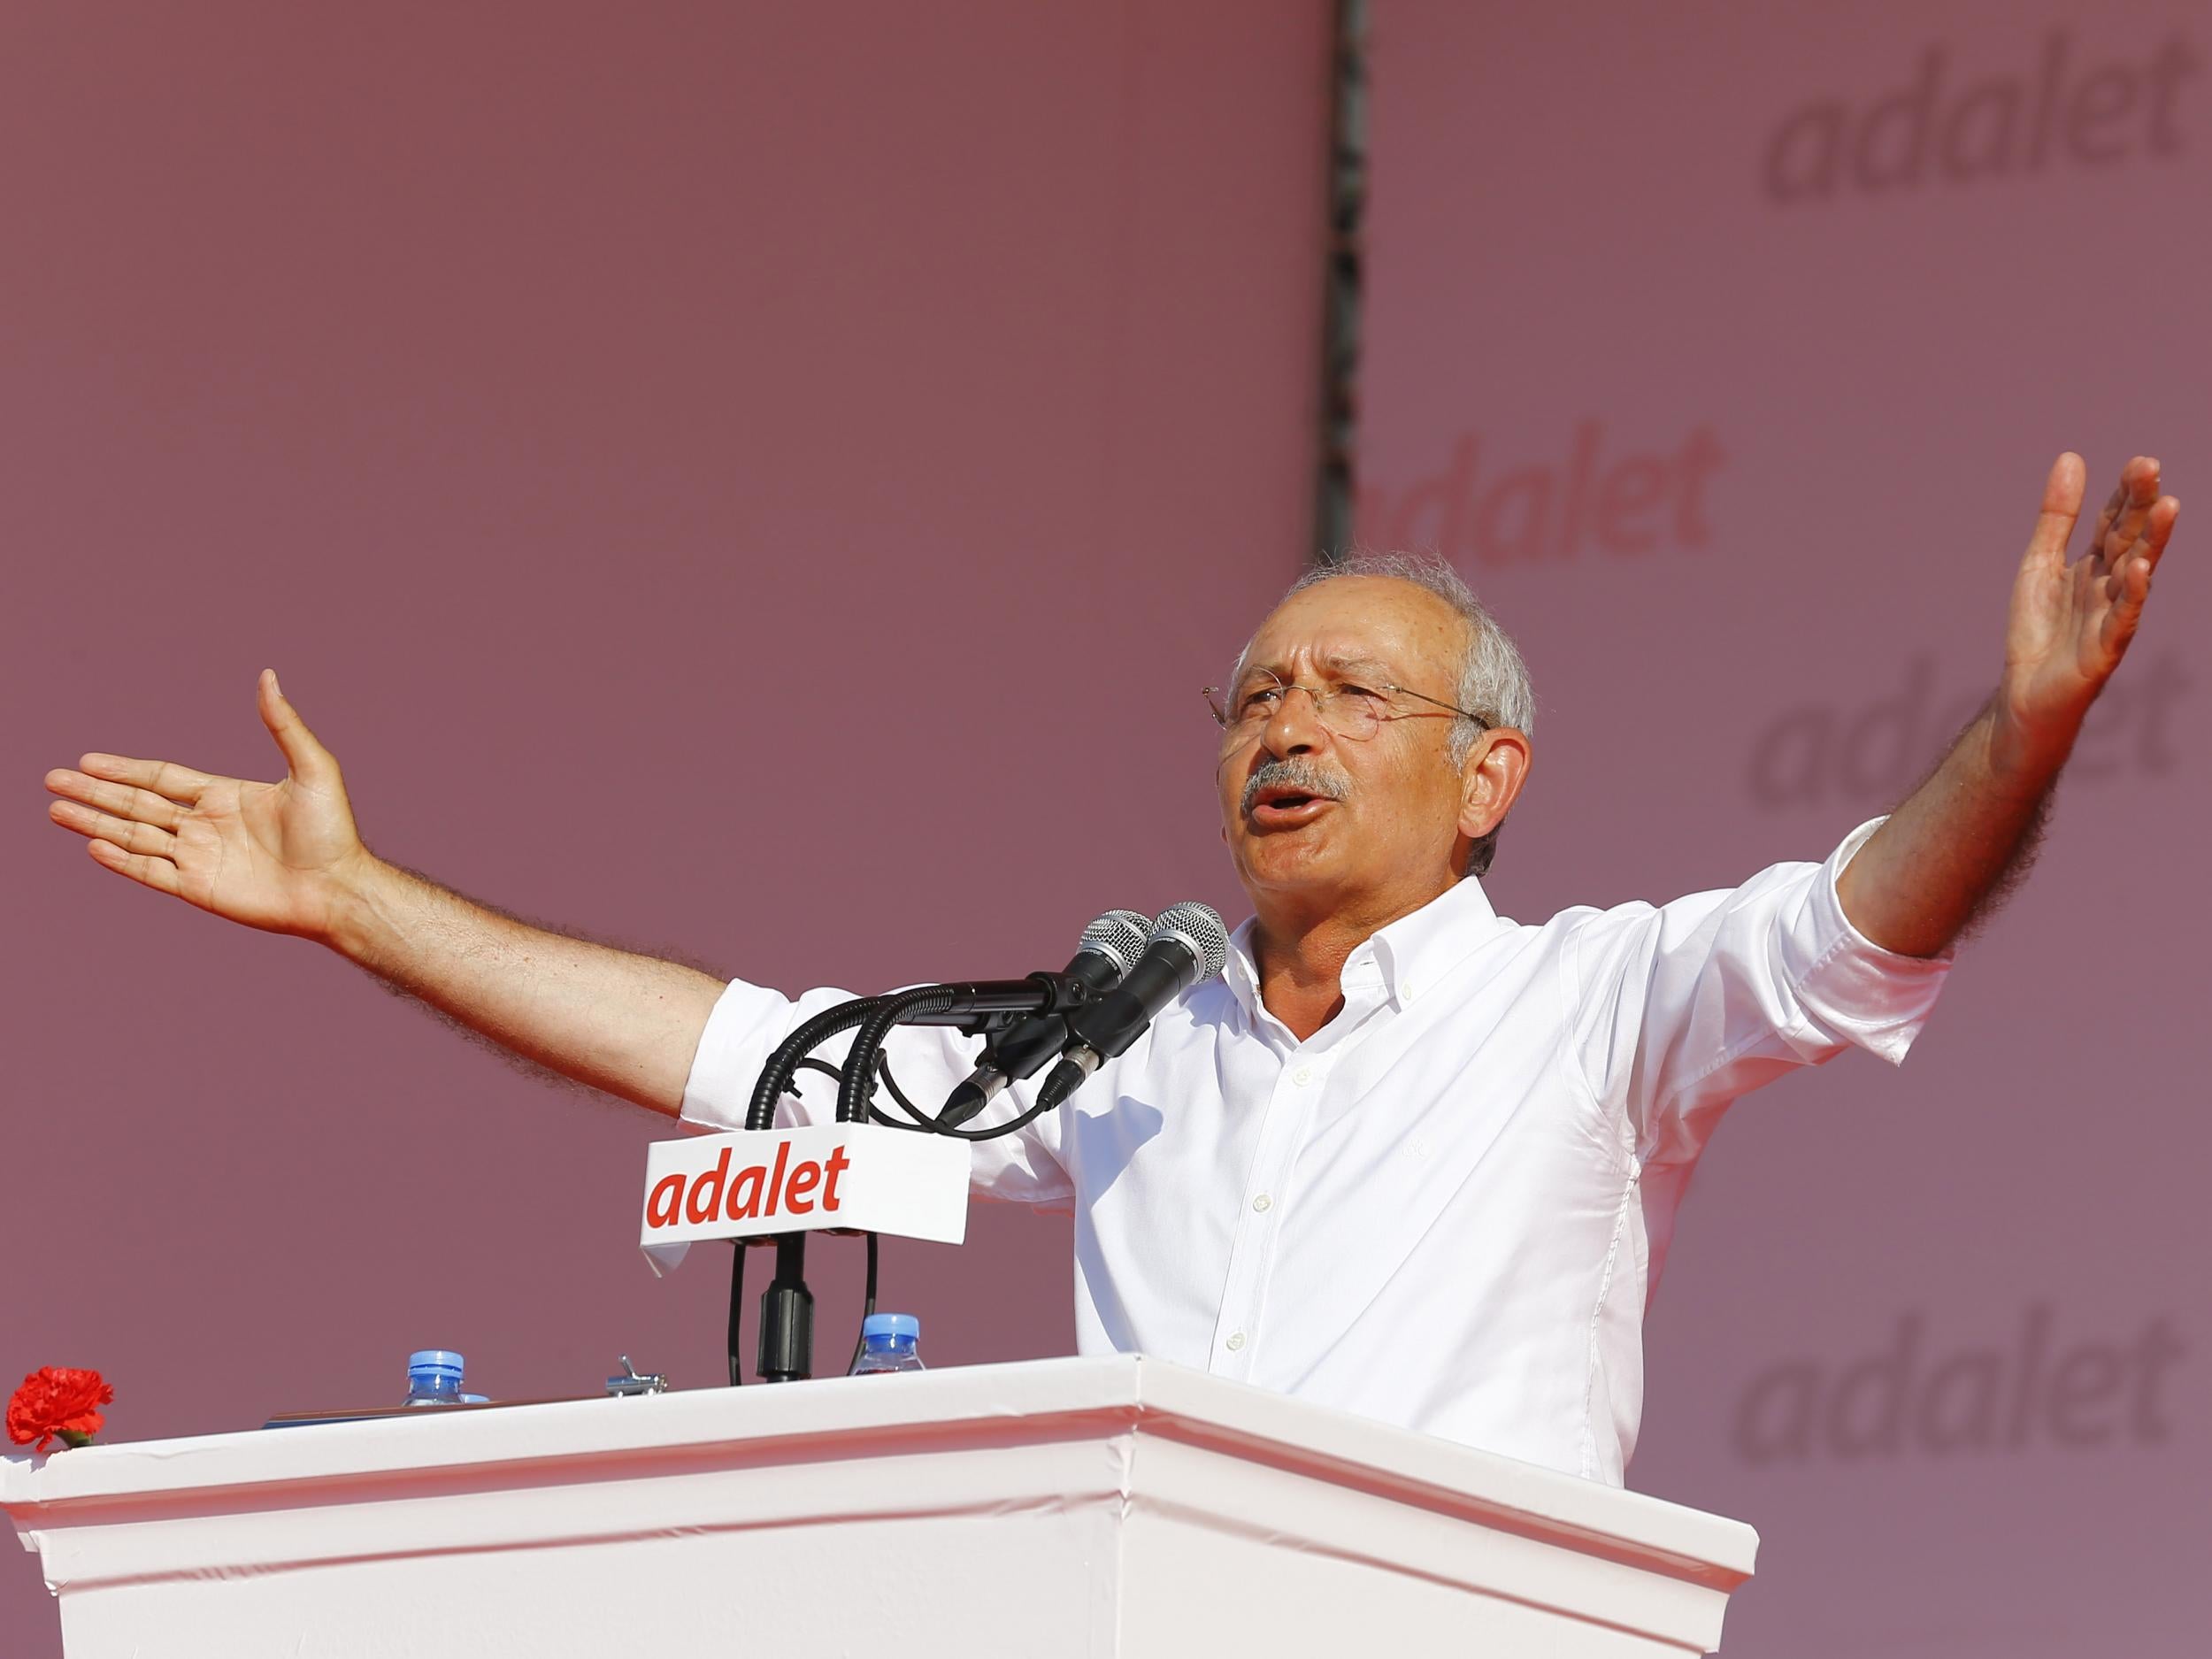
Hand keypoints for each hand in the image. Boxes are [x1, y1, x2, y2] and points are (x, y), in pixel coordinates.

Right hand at [45, 670, 374, 942]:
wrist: (338, 888)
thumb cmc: (332, 831)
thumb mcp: (313, 768)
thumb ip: (284, 725)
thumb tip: (268, 675)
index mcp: (225, 796)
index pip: (163, 777)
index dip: (125, 770)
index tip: (87, 761)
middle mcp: (206, 826)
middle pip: (138, 805)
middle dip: (95, 793)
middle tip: (51, 781)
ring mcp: (199, 858)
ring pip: (134, 837)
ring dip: (94, 824)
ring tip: (55, 811)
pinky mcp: (199, 889)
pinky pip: (150, 872)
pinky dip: (121, 860)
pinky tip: (92, 846)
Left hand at [1998, 453, 2179, 772]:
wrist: (2023, 693)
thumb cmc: (2038, 630)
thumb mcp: (2039, 563)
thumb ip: (2055, 518)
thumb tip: (2071, 457)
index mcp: (2094, 564)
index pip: (2115, 521)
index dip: (2126, 494)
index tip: (2141, 462)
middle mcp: (2110, 585)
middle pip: (2129, 538)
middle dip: (2141, 504)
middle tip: (2151, 467)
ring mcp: (2111, 615)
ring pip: (2136, 572)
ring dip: (2152, 540)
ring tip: (2168, 505)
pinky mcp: (2105, 647)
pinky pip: (2122, 617)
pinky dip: (2131, 593)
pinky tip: (2138, 569)